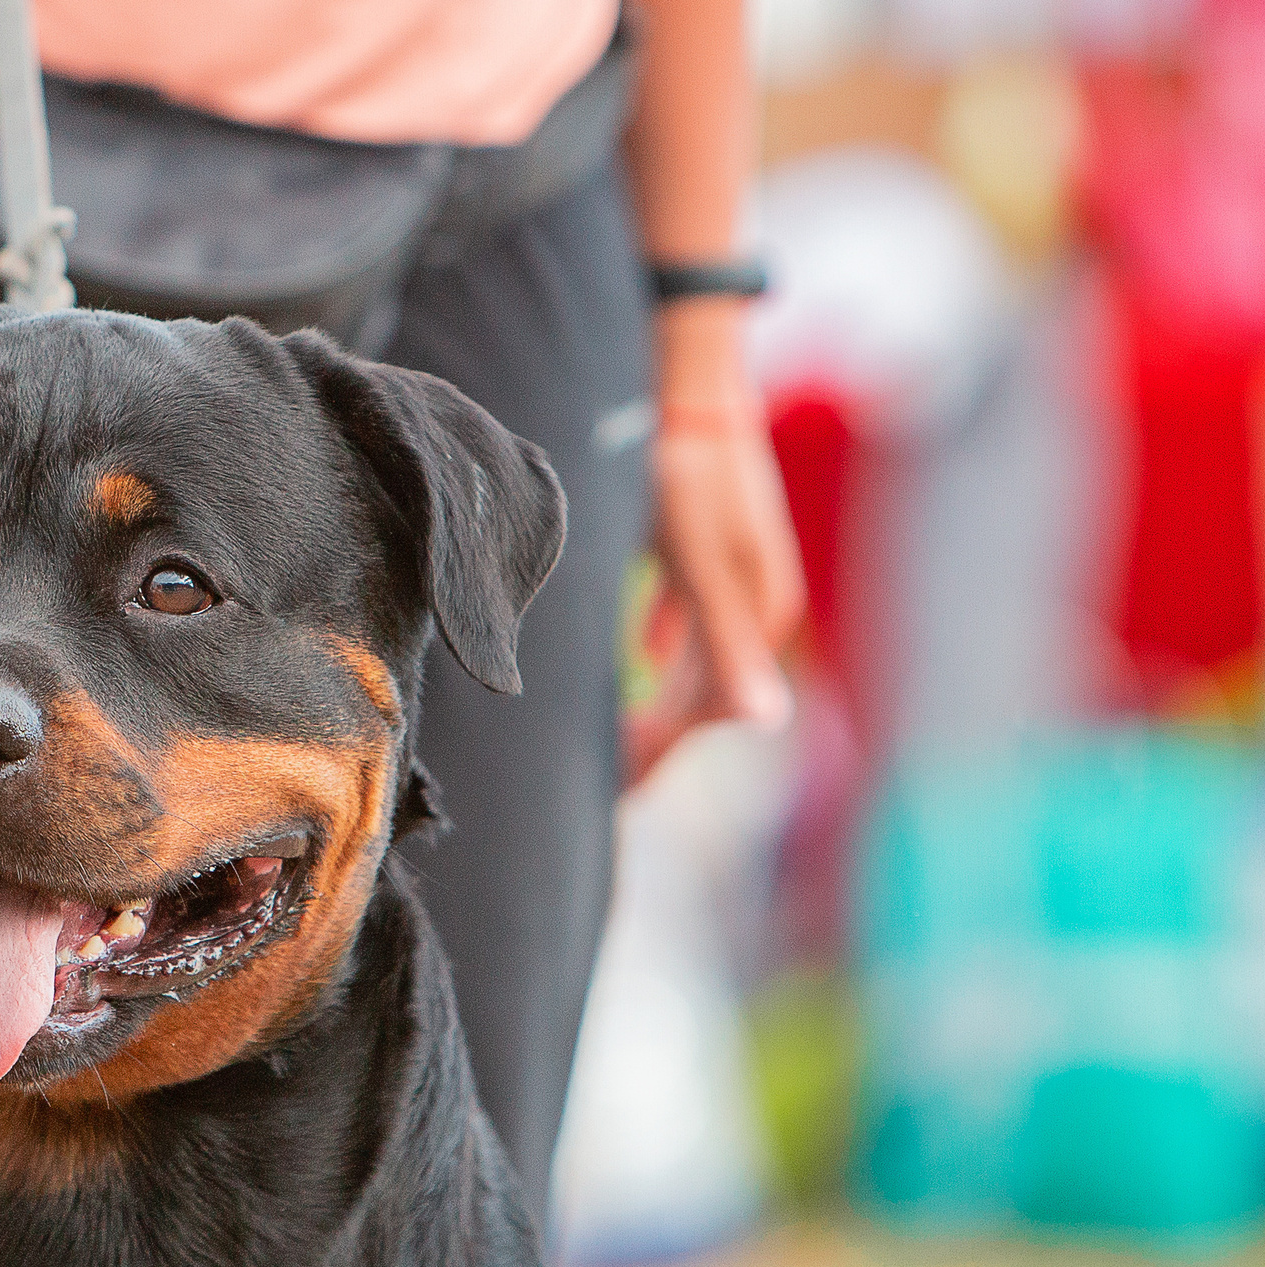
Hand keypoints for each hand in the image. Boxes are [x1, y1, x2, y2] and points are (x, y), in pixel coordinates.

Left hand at [626, 298, 805, 785]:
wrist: (691, 377)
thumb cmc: (688, 468)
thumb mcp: (697, 559)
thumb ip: (721, 639)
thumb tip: (761, 723)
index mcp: (757, 612)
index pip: (716, 709)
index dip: (666, 750)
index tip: (618, 785)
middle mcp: (757, 599)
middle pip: (710, 691)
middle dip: (663, 735)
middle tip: (610, 777)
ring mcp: (737, 572)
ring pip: (701, 657)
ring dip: (665, 696)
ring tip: (620, 732)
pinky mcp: (711, 546)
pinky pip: (693, 615)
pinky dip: (668, 644)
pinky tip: (643, 654)